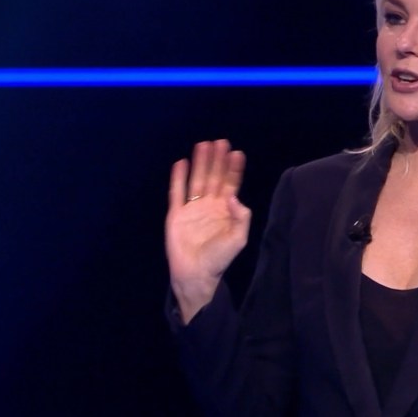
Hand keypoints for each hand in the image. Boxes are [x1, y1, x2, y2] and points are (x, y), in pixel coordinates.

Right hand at [166, 139, 251, 322]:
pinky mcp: (176, 214)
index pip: (230, 184)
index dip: (233, 169)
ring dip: (200, 163)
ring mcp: (192, 209)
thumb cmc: (219, 259)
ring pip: (197, 180)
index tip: (237, 153)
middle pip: (214, 177)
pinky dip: (178, 177)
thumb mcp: (238, 239)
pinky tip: (181, 162)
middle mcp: (209, 206)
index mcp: (225, 211)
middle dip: (217, 160)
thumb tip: (233, 195)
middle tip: (221, 142)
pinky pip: (177, 192)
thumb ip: (241, 217)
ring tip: (204, 144)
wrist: (196, 274)